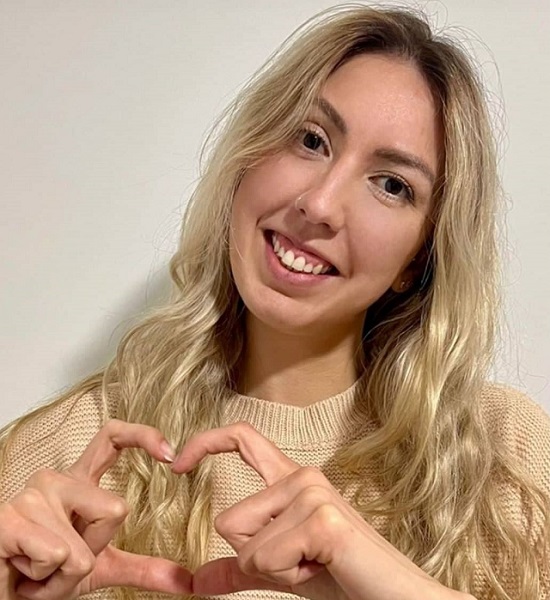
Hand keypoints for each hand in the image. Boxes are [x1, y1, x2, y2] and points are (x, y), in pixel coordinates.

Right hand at [0, 419, 192, 599]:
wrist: (5, 594)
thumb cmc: (46, 573)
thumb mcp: (99, 566)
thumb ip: (141, 567)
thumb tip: (185, 581)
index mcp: (80, 482)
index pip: (112, 438)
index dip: (142, 436)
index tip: (169, 454)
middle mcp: (56, 480)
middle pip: (115, 509)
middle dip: (95, 551)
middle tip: (64, 561)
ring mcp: (31, 497)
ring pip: (82, 548)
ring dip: (63, 576)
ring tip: (38, 569)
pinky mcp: (8, 520)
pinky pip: (56, 556)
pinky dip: (45, 581)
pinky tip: (22, 573)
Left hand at [172, 422, 471, 599]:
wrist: (395, 596)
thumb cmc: (341, 576)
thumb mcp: (282, 570)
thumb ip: (240, 569)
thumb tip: (195, 581)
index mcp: (292, 480)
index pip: (242, 439)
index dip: (205, 443)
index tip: (175, 463)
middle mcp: (301, 476)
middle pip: (229, 522)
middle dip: (255, 559)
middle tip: (302, 561)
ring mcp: (312, 493)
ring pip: (246, 547)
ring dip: (274, 571)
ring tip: (316, 564)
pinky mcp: (320, 519)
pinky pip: (265, 560)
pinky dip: (288, 577)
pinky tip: (322, 568)